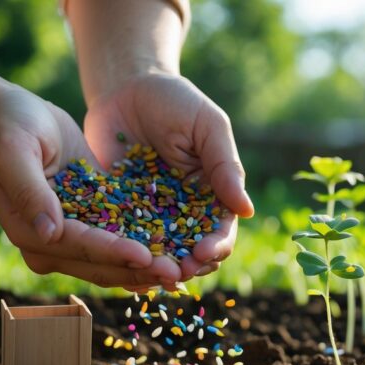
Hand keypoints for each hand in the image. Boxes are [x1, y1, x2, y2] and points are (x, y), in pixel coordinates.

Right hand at [0, 87, 180, 288]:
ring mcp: (69, 236)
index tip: (146, 256)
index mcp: (30, 232)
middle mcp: (49, 242)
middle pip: (99, 264)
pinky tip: (173, 251)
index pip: (79, 246)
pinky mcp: (86, 221)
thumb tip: (49, 233)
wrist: (5, 114)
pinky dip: (143, 248)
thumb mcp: (14, 152)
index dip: (113, 252)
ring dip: (145, 266)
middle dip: (138, 269)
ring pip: (112, 260)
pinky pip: (117, 240)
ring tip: (181, 270)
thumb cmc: (7, 126)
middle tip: (176, 273)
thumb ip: (30, 192)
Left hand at [84, 73, 253, 281]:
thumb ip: (224, 166)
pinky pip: (122, 241)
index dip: (216, 246)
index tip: (204, 252)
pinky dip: (124, 257)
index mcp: (211, 194)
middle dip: (188, 266)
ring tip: (150, 275)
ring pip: (158, 253)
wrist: (125, 88)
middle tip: (176, 272)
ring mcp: (150, 215)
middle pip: (192, 251)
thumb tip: (247, 210)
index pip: (220, 230)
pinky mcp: (117, 213)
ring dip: (157, 268)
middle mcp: (183, 212)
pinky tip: (121, 264)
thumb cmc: (174, 102)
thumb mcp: (206, 126)